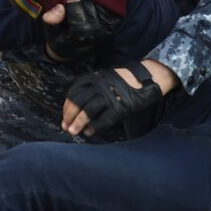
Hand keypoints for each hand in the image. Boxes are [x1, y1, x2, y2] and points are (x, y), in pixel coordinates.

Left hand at [62, 59, 176, 135]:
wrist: (146, 79)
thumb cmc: (125, 81)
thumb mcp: (105, 78)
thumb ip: (92, 88)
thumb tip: (78, 106)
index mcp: (94, 78)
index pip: (74, 93)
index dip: (67, 106)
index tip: (64, 116)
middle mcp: (99, 86)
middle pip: (78, 102)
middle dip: (69, 116)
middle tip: (65, 126)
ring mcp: (109, 96)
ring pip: (87, 111)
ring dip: (78, 123)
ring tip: (73, 132)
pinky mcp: (119, 107)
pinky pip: (103, 119)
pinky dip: (94, 127)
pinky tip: (89, 132)